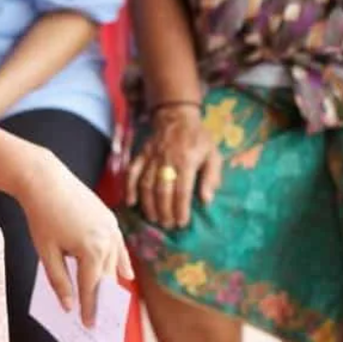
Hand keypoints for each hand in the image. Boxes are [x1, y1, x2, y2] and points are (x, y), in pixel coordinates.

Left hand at [20, 150, 134, 326]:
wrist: (45, 180)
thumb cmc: (41, 216)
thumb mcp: (46, 252)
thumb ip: (59, 281)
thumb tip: (69, 306)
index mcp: (91, 250)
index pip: (92, 288)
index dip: (90, 308)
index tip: (89, 326)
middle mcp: (107, 240)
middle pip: (106, 279)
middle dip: (103, 300)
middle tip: (100, 320)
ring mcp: (112, 229)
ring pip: (115, 264)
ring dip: (112, 283)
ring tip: (111, 304)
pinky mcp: (110, 220)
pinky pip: (119, 248)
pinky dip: (121, 263)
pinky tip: (125, 276)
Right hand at [126, 105, 221, 229]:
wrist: (177, 116)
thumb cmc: (198, 138)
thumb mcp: (213, 154)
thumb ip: (211, 177)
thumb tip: (206, 199)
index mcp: (186, 161)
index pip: (182, 190)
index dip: (181, 209)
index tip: (181, 222)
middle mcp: (167, 161)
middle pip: (162, 191)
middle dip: (164, 211)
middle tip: (167, 225)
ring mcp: (151, 158)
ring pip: (146, 185)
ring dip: (149, 205)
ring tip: (154, 219)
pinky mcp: (140, 156)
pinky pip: (131, 173)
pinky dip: (129, 188)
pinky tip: (131, 202)